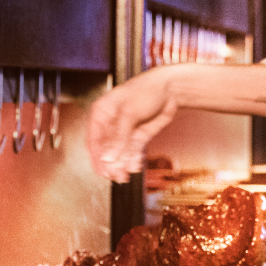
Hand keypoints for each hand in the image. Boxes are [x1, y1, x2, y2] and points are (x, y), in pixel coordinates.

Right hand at [87, 68, 179, 182]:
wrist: (171, 88)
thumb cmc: (146, 90)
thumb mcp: (129, 113)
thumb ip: (118, 138)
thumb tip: (107, 158)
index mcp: (101, 113)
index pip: (94, 140)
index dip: (97, 157)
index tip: (101, 171)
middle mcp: (111, 123)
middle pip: (106, 149)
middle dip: (110, 164)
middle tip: (115, 177)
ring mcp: (125, 130)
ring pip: (120, 152)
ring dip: (121, 164)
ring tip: (125, 176)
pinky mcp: (138, 135)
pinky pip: (132, 150)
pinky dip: (133, 159)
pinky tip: (134, 167)